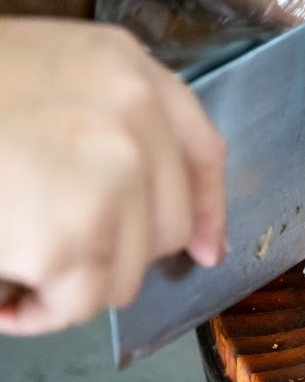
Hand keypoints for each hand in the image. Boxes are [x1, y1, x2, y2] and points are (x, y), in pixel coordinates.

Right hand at [0, 18, 225, 334]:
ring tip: (21, 259)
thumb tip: (185, 228)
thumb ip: (111, 123)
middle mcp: (134, 118)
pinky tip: (9, 298)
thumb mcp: (48, 75)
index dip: (208, 208)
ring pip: (129, 272)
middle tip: (60, 245)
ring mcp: (110, 177)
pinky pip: (78, 303)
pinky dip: (42, 313)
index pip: (201, 150)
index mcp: (125, 69)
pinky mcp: (70, 237)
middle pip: (171, 225)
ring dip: (77, 282)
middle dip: (121, 251)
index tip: (208, 248)